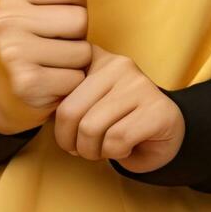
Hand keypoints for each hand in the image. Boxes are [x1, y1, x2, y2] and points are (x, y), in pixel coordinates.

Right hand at [0, 0, 92, 134]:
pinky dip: (71, 86)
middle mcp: (3, 17)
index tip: (54, 21)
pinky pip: (76, 78)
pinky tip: (51, 84)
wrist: (8, 92)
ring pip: (80, 51)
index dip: (75, 7)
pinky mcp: (25, 82)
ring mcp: (12, 51)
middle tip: (54, 47)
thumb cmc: (36, 39)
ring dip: (75, 64)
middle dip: (76, 38)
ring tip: (53, 65)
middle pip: (80, 19)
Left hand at [50, 43, 184, 171]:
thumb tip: (43, 108)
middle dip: (70, 141)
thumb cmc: (118, 121)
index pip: (57, 86)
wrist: (167, 135)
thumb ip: (66, 98)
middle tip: (81, 150)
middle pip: (70, 111)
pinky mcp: (158, 109)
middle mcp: (119, 65)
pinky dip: (114, 153)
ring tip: (103, 150)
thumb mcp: (87, 103)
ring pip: (91, 127)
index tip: (67, 133)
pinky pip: (116, 140)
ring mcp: (140, 85)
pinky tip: (124, 149)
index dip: (57, 120)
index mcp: (95, 58)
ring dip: (92, 151)